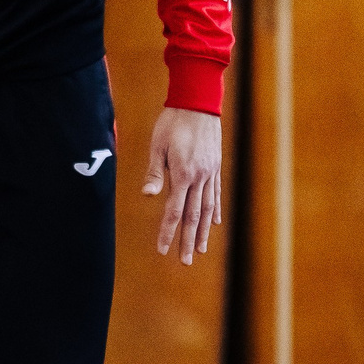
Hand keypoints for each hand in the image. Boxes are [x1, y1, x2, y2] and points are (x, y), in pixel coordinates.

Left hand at [143, 106, 222, 263]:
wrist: (199, 102)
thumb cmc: (173, 122)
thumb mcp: (158, 145)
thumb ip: (155, 173)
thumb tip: (147, 196)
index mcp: (183, 174)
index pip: (174, 211)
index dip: (167, 232)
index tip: (162, 249)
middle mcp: (200, 178)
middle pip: (193, 216)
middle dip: (188, 240)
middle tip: (185, 261)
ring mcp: (210, 173)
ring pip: (207, 209)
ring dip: (203, 231)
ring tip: (200, 249)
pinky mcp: (215, 167)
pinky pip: (216, 194)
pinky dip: (214, 211)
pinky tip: (213, 223)